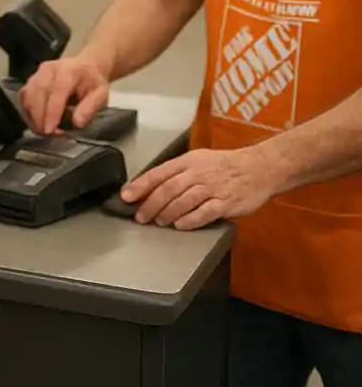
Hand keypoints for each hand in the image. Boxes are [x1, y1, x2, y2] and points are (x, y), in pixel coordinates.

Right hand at [18, 56, 109, 134]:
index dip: (51, 114)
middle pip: (37, 94)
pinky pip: (24, 97)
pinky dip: (28, 112)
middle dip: (39, 118)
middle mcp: (49, 70)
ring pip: (27, 96)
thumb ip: (90, 108)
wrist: (85, 67)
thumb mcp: (101, 95)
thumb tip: (77, 123)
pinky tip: (38, 121)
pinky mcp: (31, 80)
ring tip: (44, 130)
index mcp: (68, 71)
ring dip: (32, 117)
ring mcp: (37, 74)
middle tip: (48, 135)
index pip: (56, 93)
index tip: (49, 132)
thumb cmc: (92, 83)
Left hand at [120, 147, 277, 229]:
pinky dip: (190, 220)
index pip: (158, 173)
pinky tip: (180, 225)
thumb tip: (153, 187)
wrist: (259, 168)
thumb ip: (178, 173)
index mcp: (188, 161)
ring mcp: (212, 188)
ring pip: (183, 201)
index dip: (140, 185)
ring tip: (158, 221)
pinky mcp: (226, 203)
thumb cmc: (225, 165)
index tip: (126, 196)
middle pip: (168, 189)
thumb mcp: (198, 160)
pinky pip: (204, 213)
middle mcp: (198, 173)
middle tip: (140, 216)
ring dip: (167, 213)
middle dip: (150, 204)